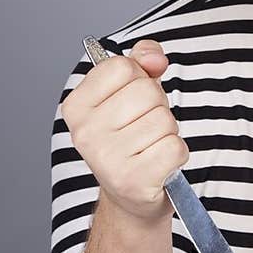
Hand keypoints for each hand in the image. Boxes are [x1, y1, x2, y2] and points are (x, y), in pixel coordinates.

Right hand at [60, 39, 188, 223]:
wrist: (131, 193)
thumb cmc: (131, 135)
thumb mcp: (130, 90)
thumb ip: (142, 59)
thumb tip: (155, 58)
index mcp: (76, 106)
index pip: (121, 66)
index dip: (138, 77)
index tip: (130, 98)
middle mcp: (85, 133)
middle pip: (146, 91)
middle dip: (157, 105)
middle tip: (144, 126)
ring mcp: (107, 160)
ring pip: (163, 119)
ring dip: (167, 131)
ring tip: (150, 145)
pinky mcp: (134, 181)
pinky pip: (175, 147)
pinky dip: (176, 153)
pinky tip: (158, 163)